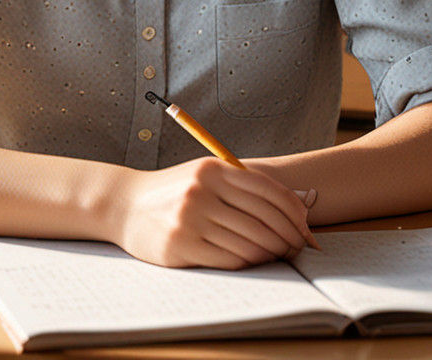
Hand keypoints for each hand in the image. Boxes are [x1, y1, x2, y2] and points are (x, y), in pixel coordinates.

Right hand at [114, 157, 315, 268]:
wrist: (125, 204)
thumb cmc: (173, 190)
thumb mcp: (204, 174)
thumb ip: (240, 184)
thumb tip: (291, 206)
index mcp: (214, 169)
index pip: (267, 190)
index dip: (293, 211)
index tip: (306, 226)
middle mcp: (203, 191)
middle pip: (262, 219)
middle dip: (288, 237)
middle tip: (299, 247)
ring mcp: (191, 218)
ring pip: (249, 242)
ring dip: (270, 253)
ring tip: (280, 255)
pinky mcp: (181, 245)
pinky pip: (229, 258)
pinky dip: (248, 262)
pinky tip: (253, 260)